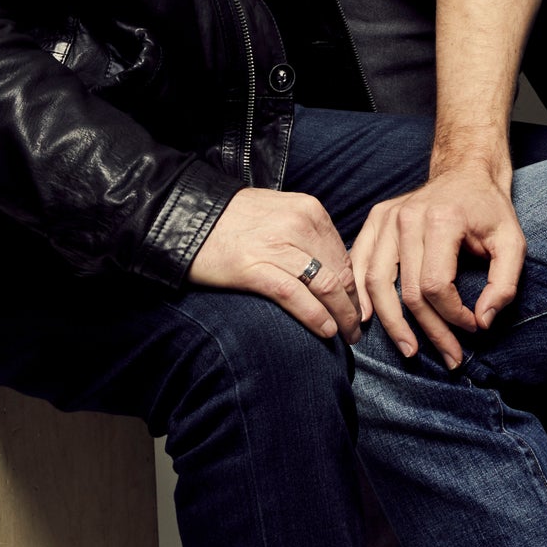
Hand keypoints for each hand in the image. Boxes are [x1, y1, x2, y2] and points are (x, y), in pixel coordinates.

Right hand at [188, 187, 361, 343]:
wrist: (189, 218)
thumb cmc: (235, 220)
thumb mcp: (281, 213)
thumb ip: (307, 234)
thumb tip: (333, 268)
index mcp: (308, 210)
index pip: (344, 255)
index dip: (354, 286)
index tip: (357, 307)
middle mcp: (298, 224)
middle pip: (340, 272)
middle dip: (352, 305)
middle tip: (356, 328)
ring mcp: (277, 245)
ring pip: (326, 286)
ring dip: (341, 317)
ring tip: (347, 336)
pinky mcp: (255, 267)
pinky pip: (296, 296)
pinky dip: (316, 317)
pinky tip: (325, 332)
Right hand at [351, 165, 525, 366]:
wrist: (465, 171)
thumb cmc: (489, 210)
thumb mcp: (512, 242)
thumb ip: (504, 284)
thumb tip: (482, 321)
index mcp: (442, 220)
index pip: (436, 286)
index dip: (453, 316)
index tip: (473, 326)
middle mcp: (408, 217)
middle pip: (408, 290)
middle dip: (430, 330)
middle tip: (449, 355)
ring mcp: (388, 217)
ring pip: (377, 282)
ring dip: (391, 323)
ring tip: (409, 349)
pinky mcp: (376, 219)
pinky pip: (359, 262)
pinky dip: (360, 292)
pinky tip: (367, 317)